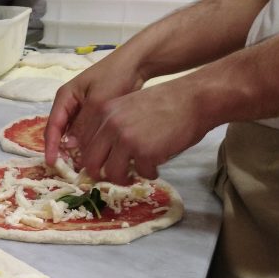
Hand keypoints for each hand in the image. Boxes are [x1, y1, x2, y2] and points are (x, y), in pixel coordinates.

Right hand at [44, 56, 143, 165]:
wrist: (137, 62)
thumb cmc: (115, 76)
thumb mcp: (98, 102)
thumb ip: (84, 125)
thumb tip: (71, 146)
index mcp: (65, 97)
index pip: (52, 125)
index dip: (51, 146)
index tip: (51, 163)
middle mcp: (70, 104)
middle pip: (60, 132)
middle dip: (63, 150)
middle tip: (68, 169)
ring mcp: (81, 109)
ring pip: (73, 133)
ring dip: (76, 148)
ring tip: (82, 164)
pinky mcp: (93, 113)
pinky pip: (85, 132)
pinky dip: (88, 142)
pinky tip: (93, 154)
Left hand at [73, 82, 209, 184]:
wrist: (194, 99)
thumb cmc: (165, 103)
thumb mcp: (128, 106)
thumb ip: (112, 124)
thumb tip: (101, 151)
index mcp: (104, 112)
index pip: (84, 143)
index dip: (91, 157)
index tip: (99, 164)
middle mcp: (111, 125)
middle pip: (91, 162)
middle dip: (100, 174)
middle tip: (112, 176)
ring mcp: (126, 139)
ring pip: (111, 173)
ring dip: (122, 178)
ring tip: (133, 176)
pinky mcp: (145, 152)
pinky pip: (140, 173)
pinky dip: (148, 174)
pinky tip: (155, 168)